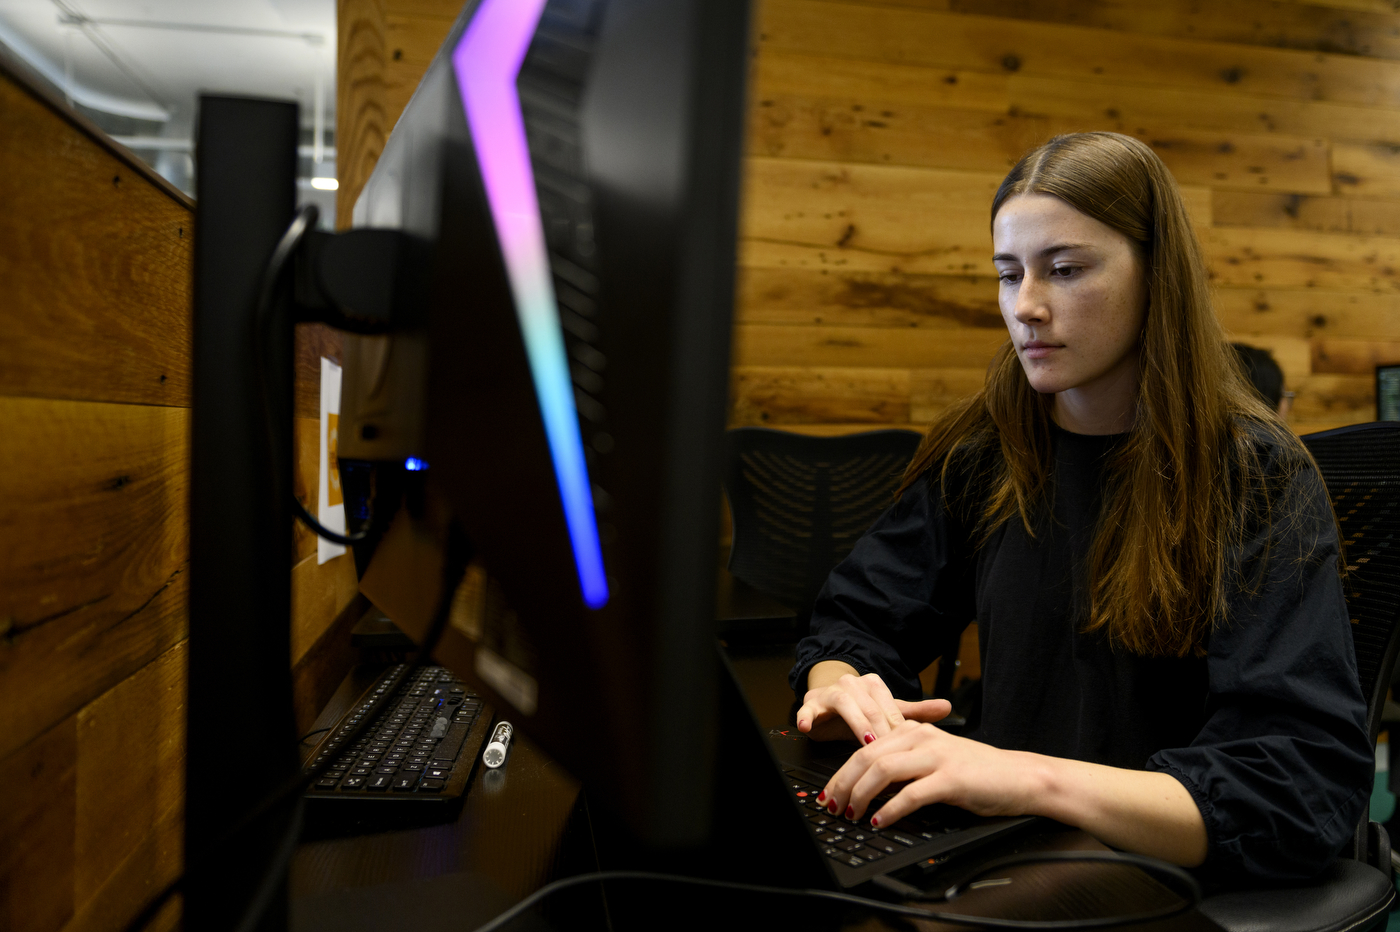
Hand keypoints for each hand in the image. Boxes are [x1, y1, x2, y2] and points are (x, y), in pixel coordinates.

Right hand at [796, 669, 951, 743]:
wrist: (828, 701)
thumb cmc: (862, 711)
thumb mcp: (888, 712)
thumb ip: (916, 711)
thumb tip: (948, 706)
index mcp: (873, 684)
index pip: (889, 708)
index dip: (898, 730)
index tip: (907, 750)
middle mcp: (853, 684)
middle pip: (870, 707)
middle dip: (881, 731)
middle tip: (890, 754)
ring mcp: (831, 691)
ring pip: (845, 704)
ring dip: (856, 725)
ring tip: (866, 743)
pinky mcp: (811, 702)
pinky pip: (808, 708)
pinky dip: (808, 716)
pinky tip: (808, 726)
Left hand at [814, 720, 1041, 827]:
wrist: (1019, 777)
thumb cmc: (978, 773)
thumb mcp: (934, 760)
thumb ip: (904, 765)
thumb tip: (869, 786)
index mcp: (914, 731)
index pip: (865, 750)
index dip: (841, 773)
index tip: (829, 794)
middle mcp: (921, 738)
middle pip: (867, 758)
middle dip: (843, 785)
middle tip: (833, 807)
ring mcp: (936, 756)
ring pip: (883, 772)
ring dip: (861, 796)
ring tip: (852, 815)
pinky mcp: (951, 779)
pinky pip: (911, 794)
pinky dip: (890, 810)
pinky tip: (880, 821)